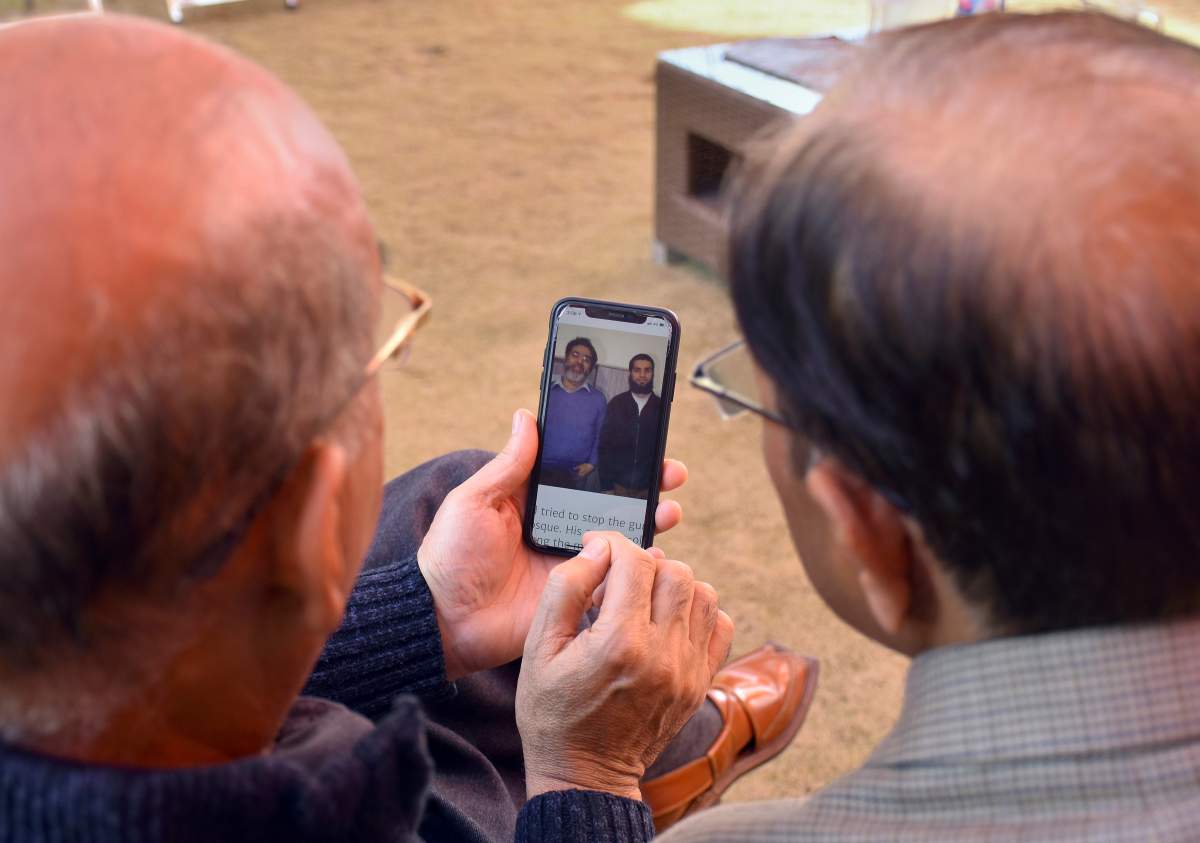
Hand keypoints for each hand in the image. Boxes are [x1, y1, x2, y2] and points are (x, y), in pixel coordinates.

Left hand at [417, 410, 688, 680]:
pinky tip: (657, 557)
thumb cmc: (451, 556)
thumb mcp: (475, 501)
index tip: (643, 441)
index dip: (614, 458)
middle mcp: (561, 528)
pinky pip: (617, 581)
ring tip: (670, 512)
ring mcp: (573, 562)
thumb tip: (527, 416)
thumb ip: (509, 464)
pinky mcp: (580, 596)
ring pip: (623, 538)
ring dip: (651, 522)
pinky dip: (641, 570)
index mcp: (538, 502)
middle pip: (613, 502)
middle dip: (647, 486)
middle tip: (672, 474)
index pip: (584, 473)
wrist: (445, 619)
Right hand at [516, 533, 734, 800]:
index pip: (635, 561)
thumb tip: (598, 548)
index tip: (596, 549)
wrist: (584, 775)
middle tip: (616, 580)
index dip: (613, 543)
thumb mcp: (538, 648)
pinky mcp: (700, 683)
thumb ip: (566, 589)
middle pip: (674, 571)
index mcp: (619, 643)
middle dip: (643, 563)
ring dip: (673, 584)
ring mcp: (687, 670)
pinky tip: (667, 620)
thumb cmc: (552, 711)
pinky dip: (698, 611)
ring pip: (702, 593)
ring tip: (642, 599)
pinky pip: (719, 626)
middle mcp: (662, 654)